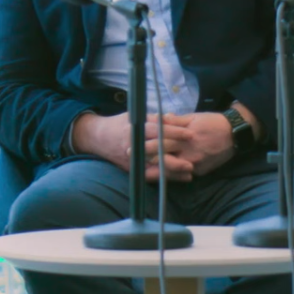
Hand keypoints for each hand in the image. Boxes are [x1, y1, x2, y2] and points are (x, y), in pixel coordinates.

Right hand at [71, 111, 196, 181]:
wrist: (99, 139)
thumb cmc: (119, 125)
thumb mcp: (134, 116)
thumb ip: (154, 118)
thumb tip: (172, 117)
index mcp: (135, 129)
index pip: (158, 130)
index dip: (175, 131)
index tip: (190, 132)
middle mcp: (134, 145)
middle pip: (159, 150)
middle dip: (177, 152)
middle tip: (194, 152)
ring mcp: (134, 159)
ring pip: (157, 165)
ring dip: (175, 168)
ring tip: (191, 169)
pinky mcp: (134, 169)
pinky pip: (153, 175)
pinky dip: (167, 177)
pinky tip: (181, 177)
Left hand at [143, 112, 239, 180]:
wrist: (235, 134)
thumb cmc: (213, 123)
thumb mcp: (194, 117)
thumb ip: (176, 121)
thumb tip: (161, 119)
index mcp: (186, 136)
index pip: (163, 140)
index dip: (148, 143)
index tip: (135, 144)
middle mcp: (189, 151)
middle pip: (164, 156)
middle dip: (147, 157)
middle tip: (132, 158)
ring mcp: (195, 163)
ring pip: (171, 169)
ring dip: (156, 170)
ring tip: (142, 171)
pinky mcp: (200, 171)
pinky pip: (182, 175)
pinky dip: (171, 176)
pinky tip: (161, 176)